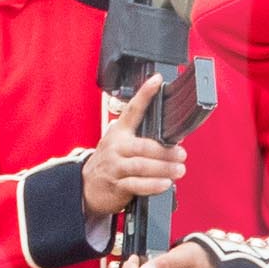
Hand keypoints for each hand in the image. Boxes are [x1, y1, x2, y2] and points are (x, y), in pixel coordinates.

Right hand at [81, 75, 186, 218]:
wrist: (87, 186)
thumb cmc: (110, 163)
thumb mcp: (121, 144)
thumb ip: (142, 138)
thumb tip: (174, 138)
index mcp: (120, 131)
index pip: (133, 109)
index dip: (145, 94)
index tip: (156, 81)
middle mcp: (116, 146)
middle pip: (143, 145)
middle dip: (165, 151)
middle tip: (181, 154)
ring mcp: (115, 166)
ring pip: (142, 165)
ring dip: (164, 168)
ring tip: (179, 169)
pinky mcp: (116, 185)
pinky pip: (137, 184)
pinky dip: (153, 184)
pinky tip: (165, 183)